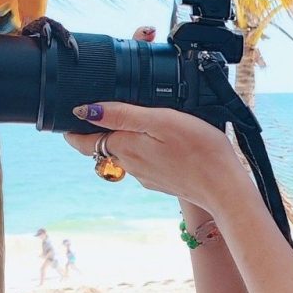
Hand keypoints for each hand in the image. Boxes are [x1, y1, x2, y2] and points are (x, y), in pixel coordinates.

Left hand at [63, 26, 252, 215]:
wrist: (225, 188)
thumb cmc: (198, 149)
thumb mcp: (160, 120)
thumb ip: (122, 114)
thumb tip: (84, 111)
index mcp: (125, 147)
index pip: (83, 142)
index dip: (72, 129)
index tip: (68, 114)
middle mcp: (130, 164)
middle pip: (102, 145)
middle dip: (100, 127)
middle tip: (106, 105)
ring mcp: (146, 175)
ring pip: (124, 152)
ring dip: (124, 137)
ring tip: (137, 116)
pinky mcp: (162, 181)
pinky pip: (144, 161)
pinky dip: (145, 147)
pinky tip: (162, 139)